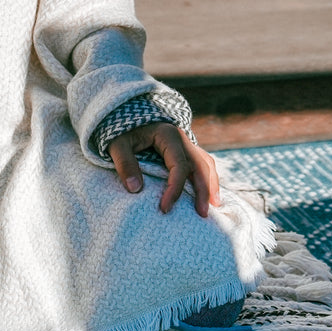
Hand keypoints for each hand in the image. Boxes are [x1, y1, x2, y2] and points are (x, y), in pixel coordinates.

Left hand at [107, 122, 221, 216]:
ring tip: (214, 206)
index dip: (174, 189)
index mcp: (168, 135)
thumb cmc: (121, 131)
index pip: (179, 166)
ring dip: (211, 185)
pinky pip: (202, 164)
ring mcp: (185, 144)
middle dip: (203, 190)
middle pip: (200, 166)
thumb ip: (125, 164)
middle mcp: (182, 139)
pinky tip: (209, 195)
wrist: (126, 116)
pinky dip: (207, 179)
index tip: (165, 208)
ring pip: (205, 164)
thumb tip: (135, 189)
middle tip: (202, 214)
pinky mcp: (184, 150)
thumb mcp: (117, 145)